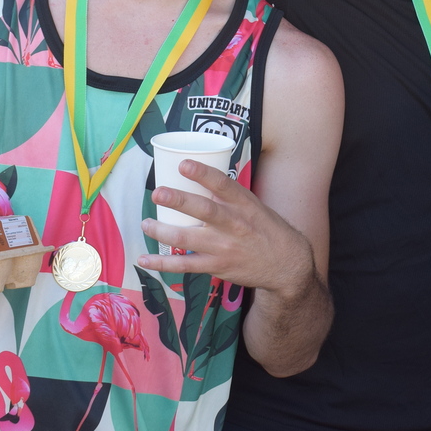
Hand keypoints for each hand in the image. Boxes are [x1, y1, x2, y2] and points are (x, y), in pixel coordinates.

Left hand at [138, 159, 316, 294]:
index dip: (202, 173)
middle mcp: (233, 224)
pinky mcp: (216, 266)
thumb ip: (229, 196)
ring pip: (187, 238)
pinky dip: (162, 264)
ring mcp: (224, 247)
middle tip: (157, 192)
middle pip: (202, 210)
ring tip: (146, 223)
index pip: (222, 184)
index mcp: (244, 204)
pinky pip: (184, 265)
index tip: (183, 164)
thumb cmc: (267, 230)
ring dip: (162, 231)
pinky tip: (145, 260)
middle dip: (177, 200)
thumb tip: (199, 179)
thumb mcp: (255, 206)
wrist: (286, 264)